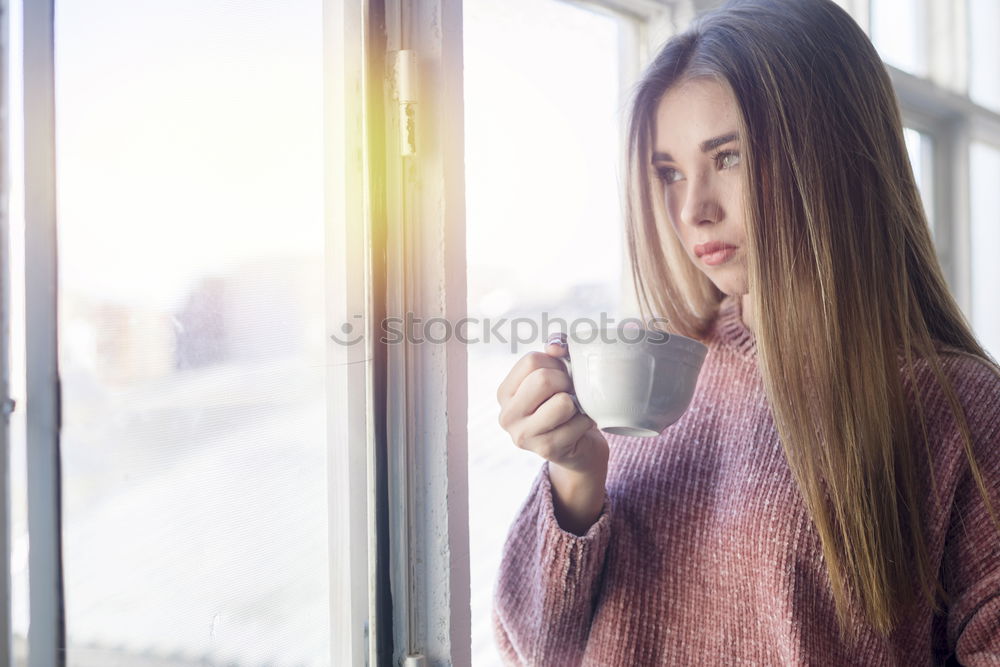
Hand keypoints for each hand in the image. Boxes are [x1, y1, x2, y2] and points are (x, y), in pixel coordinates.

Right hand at [496, 338, 608, 475]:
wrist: (579, 447)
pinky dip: (586, 421)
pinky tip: (580, 426)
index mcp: (505, 392)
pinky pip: (577, 423)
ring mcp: (524, 435)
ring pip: (562, 402)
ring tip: (574, 409)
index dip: (556, 363)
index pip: (532, 360)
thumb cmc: (565, 404)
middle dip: (567, 381)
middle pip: (543, 379)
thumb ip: (555, 351)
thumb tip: (555, 345)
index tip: (561, 375)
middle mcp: (507, 415)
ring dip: (577, 403)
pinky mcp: (546, 450)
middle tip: (571, 392)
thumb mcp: (557, 374)